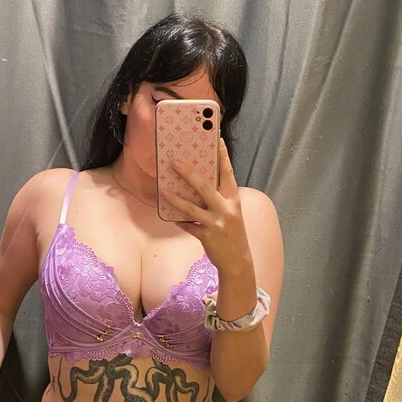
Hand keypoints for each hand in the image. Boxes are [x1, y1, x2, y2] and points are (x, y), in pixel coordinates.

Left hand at [162, 138, 250, 270]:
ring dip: (175, 198)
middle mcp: (226, 209)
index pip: (228, 174)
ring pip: (192, 208)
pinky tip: (172, 218)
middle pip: (205, 187)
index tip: (217, 141)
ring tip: (163, 190)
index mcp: (234, 200)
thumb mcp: (232, 213)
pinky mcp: (207, 236)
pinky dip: (180, 221)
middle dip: (189, 174)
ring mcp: (216, 223)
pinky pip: (188, 226)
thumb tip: (199, 184)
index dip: (223, 157)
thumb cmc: (233, 233)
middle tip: (175, 162)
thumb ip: (220, 199)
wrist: (238, 261)